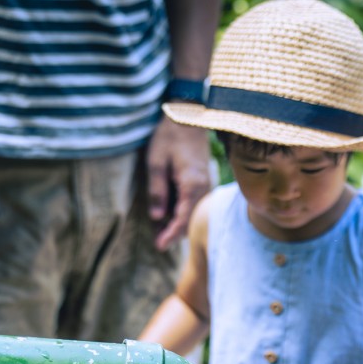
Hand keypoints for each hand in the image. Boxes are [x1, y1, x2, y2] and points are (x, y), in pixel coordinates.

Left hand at [145, 116, 212, 249]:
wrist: (189, 117)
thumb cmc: (170, 137)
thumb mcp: (156, 162)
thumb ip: (157, 191)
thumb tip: (157, 217)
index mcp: (192, 185)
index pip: (182, 219)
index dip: (171, 235)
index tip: (159, 246)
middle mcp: (203, 188)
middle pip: (191, 220)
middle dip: (176, 233)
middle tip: (158, 242)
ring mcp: (206, 184)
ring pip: (195, 213)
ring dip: (181, 224)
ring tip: (162, 230)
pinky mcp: (204, 181)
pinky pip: (197, 203)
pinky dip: (186, 212)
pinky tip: (172, 213)